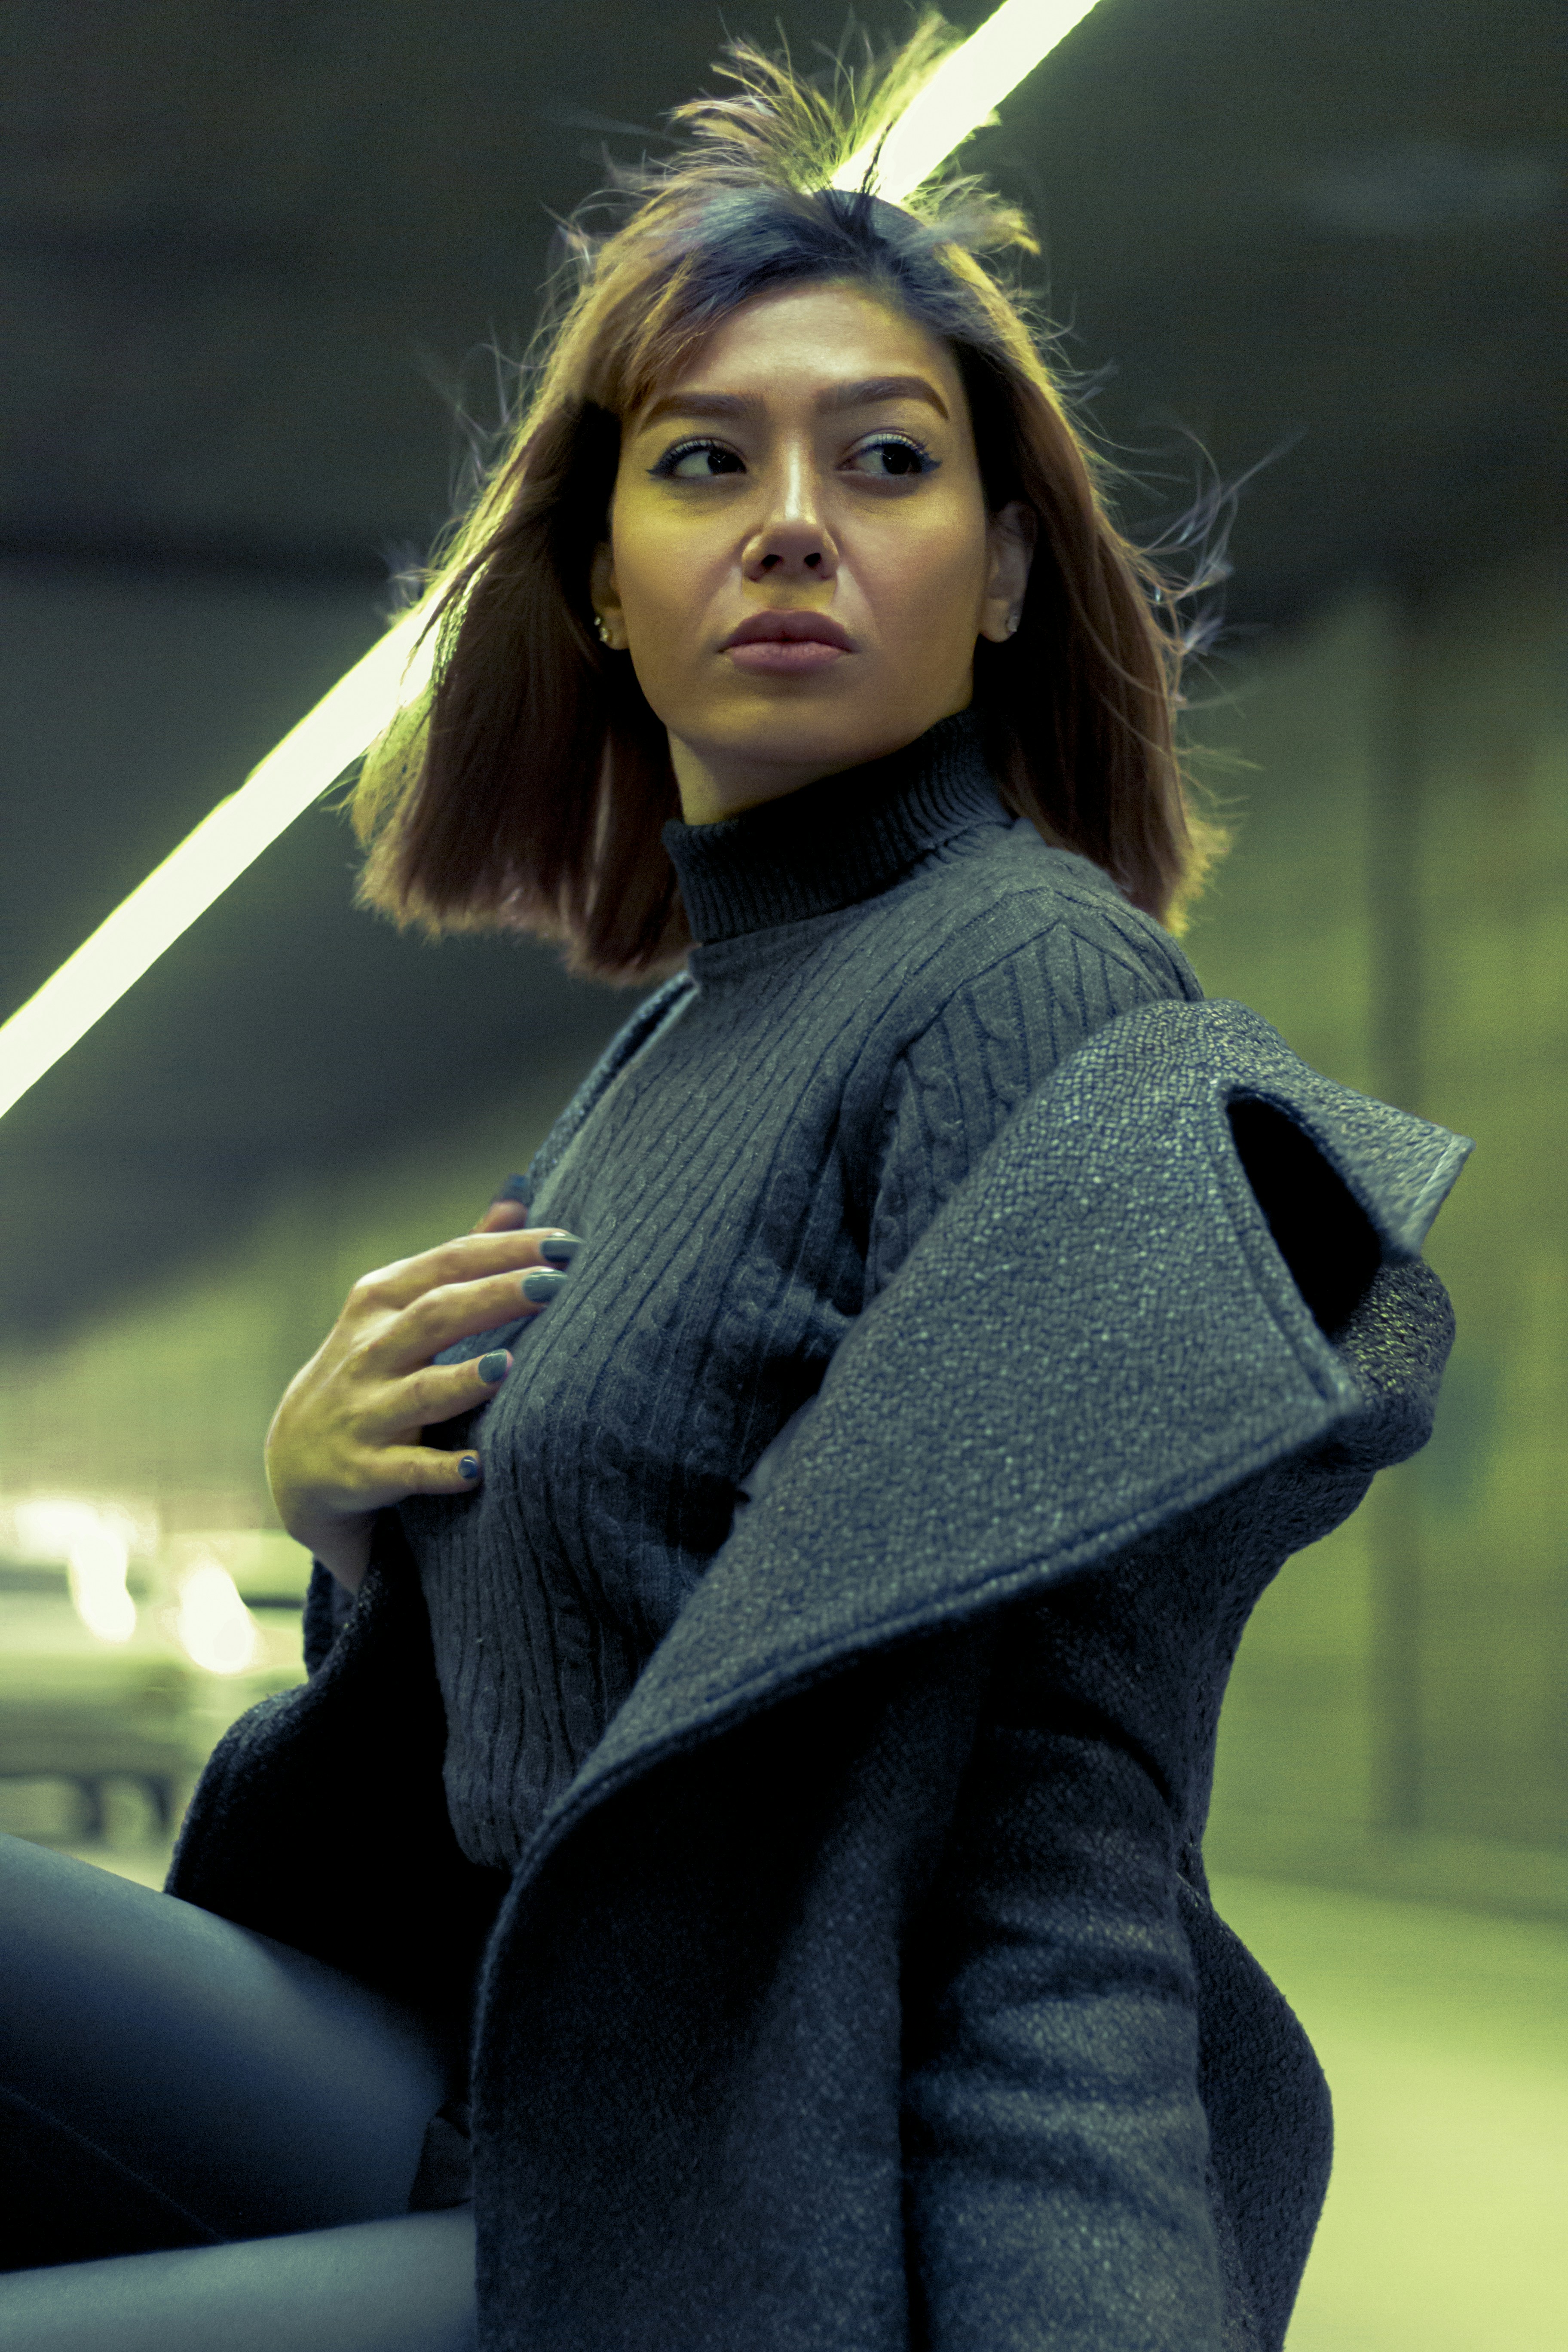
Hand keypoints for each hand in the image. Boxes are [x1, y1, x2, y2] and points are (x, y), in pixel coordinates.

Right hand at [266, 1182, 578, 1592]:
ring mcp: (365, 1412)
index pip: (449, 1263)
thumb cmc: (373, 1364)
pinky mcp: (364, 1471)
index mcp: (381, 1300)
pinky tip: (479, 1469)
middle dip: (494, 1297)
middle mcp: (370, 1351)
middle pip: (435, 1315)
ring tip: (508, 1365)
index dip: (506, 1249)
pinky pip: (406, 1471)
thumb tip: (519, 1194)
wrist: (296, 1457)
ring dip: (462, 1380)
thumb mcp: (398, 1304)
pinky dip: (440, 1470)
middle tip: (554, 1285)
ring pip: (419, 1392)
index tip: (565, 1243)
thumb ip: (460, 1256)